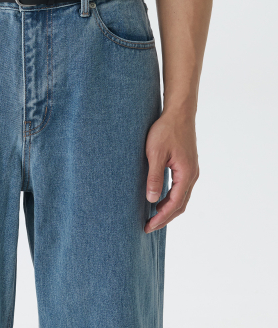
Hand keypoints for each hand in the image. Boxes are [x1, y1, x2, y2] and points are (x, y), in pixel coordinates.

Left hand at [144, 109, 198, 232]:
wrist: (179, 113)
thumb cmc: (166, 130)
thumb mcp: (155, 153)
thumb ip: (154, 177)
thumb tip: (152, 199)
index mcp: (186, 174)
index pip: (174, 204)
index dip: (161, 217)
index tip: (148, 226)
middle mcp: (192, 175)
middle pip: (180, 204)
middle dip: (165, 217)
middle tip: (148, 226)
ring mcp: (191, 170)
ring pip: (181, 197)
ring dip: (168, 209)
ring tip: (153, 216)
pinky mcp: (187, 165)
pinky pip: (181, 188)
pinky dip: (171, 198)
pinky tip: (159, 198)